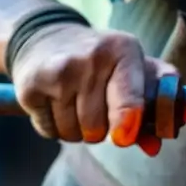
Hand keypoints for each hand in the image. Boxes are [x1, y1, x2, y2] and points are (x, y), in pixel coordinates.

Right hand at [10, 24, 175, 156]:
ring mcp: (59, 72)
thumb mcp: (134, 69)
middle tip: (99, 108)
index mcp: (124, 50)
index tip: (124, 137)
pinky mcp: (30, 87)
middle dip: (102, 130)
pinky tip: (57, 104)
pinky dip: (55, 128)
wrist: (47, 38)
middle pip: (98, 126)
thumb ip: (153, 106)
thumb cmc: (104, 61)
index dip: (128, 121)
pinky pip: (50, 131)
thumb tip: (154, 147)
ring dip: (79, 131)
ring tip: (77, 103)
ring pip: (74, 133)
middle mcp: (91, 58)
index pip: (128, 96)